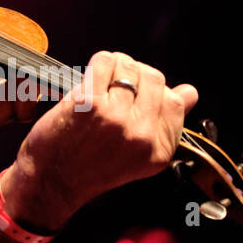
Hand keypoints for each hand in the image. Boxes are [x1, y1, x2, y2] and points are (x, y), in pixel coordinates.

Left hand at [1, 50, 198, 230]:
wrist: (53, 180)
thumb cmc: (90, 166)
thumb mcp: (139, 155)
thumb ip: (166, 123)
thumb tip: (190, 92)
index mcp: (159, 149)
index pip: (175, 100)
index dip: (155, 91)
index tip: (137, 94)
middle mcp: (142, 134)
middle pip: (154, 78)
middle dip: (136, 75)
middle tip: (117, 86)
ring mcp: (117, 117)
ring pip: (129, 67)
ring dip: (116, 67)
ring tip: (103, 83)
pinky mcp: (90, 103)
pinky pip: (104, 62)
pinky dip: (99, 63)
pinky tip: (91, 78)